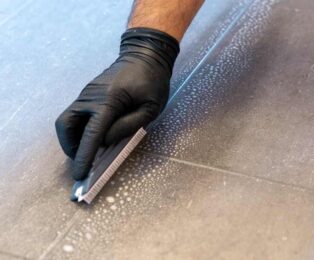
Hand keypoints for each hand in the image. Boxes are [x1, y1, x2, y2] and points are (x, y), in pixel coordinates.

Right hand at [55, 28, 179, 179]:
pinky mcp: (87, 93)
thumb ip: (130, 125)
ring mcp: (86, 93)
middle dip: (71, 147)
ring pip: (66, 120)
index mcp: (108, 100)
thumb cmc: (153, 81)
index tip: (80, 173)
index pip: (92, 133)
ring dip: (72, 139)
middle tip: (83, 161)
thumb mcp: (151, 107)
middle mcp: (90, 97)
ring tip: (87, 151)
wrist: (144, 54)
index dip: (84, 155)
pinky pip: (75, 114)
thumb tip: (106, 141)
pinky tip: (92, 136)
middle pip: (66, 126)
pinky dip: (78, 129)